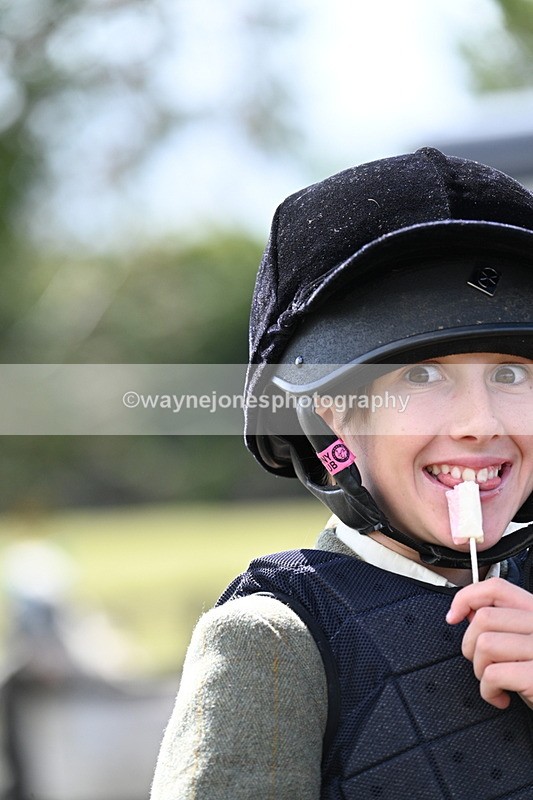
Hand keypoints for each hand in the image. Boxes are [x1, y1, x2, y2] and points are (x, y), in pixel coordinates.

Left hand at [446, 578, 532, 708]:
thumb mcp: (524, 644)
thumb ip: (501, 624)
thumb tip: (467, 611)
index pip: (497, 588)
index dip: (467, 597)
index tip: (453, 616)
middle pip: (484, 618)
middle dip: (471, 646)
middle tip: (485, 665)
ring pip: (485, 644)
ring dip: (480, 670)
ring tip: (495, 682)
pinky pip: (493, 674)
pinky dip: (488, 691)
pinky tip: (501, 697)